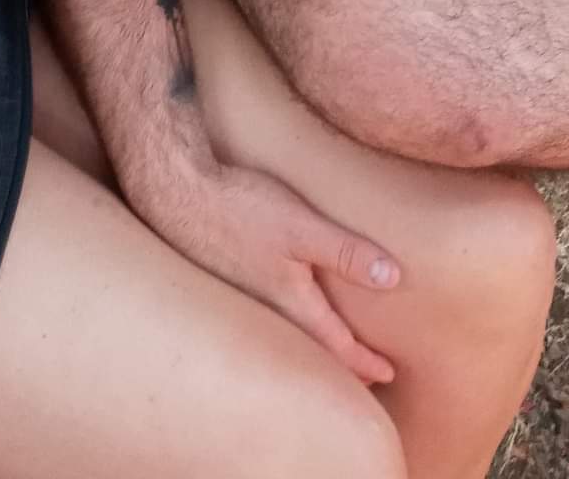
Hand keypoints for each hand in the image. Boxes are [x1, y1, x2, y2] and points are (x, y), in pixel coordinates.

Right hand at [128, 156, 401, 382]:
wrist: (176, 193)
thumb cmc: (241, 207)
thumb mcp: (302, 225)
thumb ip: (346, 251)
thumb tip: (393, 278)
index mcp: (292, 306)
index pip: (339, 349)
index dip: (368, 363)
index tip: (389, 372)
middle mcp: (267, 315)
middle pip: (313, 353)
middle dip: (342, 366)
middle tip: (367, 375)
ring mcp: (244, 303)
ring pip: (290, 339)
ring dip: (315, 350)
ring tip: (332, 352)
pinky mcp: (227, 286)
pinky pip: (268, 321)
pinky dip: (292, 329)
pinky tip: (289, 313)